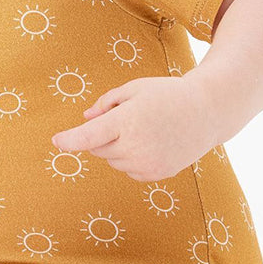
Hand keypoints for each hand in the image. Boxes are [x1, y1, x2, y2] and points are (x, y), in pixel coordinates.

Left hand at [50, 76, 217, 181]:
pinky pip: (128, 170)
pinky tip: (151, 143)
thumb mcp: (134, 89)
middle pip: (98, 149)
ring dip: (117, 148)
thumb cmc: (167, 95)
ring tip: (144, 129)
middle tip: (125, 119)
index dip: (69, 140)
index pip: (88, 136)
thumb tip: (85, 119)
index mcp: (127, 121)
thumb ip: (106, 103)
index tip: (55, 141)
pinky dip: (132, 158)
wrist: (207, 112)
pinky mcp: (156, 174)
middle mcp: (136, 147)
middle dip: (102, 136)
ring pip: (112, 161)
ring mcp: (147, 164)